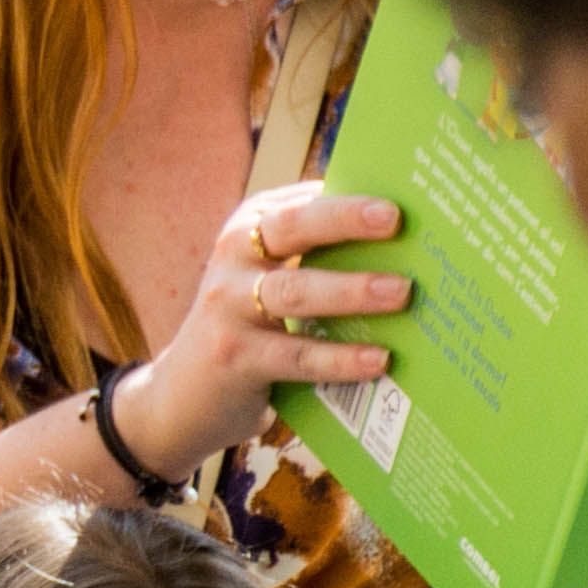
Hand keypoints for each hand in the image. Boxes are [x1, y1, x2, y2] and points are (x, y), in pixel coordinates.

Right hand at [109, 180, 407, 473]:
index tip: (403, 192)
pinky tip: (378, 359)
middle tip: (395, 219)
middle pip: (293, 228)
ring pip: (294, 290)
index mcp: (249, 226)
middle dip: (345, 220)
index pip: (304, 200)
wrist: (182, 395)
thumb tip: (404, 245)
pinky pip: (295, 355)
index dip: (351, 195)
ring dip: (351, 290)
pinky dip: (340, 357)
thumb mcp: (268, 278)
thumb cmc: (249, 326)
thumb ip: (315, 254)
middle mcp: (233, 256)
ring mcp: (227, 306)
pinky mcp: (234, 357)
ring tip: (400, 291)